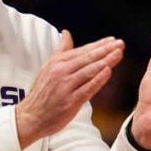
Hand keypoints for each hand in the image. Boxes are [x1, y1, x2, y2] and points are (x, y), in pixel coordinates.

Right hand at [15, 32, 123, 148]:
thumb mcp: (48, 67)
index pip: (82, 51)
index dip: (99, 45)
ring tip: (118, 54)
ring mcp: (65, 86)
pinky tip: (108, 72)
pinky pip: (87, 88)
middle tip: (120, 44)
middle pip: (87, 58)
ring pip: (89, 71)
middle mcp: (61, 72)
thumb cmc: (42, 93)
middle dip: (106, 50)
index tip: (113, 40)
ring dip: (105, 61)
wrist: (30, 116)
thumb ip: (61, 50)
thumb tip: (66, 33)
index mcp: (57, 62)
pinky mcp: (70, 102)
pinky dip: (98, 80)